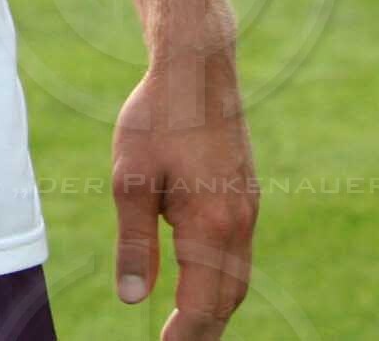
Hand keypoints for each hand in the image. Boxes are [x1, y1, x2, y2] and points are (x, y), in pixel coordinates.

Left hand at [112, 49, 255, 340]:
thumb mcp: (131, 180)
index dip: (184, 335)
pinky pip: (239, 251)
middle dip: (204, 330)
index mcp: (212, 225)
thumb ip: (133, 243)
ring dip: (216, 306)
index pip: (202, 304)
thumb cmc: (158, 118)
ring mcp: (247, 206)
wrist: (197, 65)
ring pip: (238, 275)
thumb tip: (132, 298)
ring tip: (187, 324)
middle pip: (228, 298)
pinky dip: (223, 277)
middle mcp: (240, 222)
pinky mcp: (245, 192)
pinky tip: (200, 277)